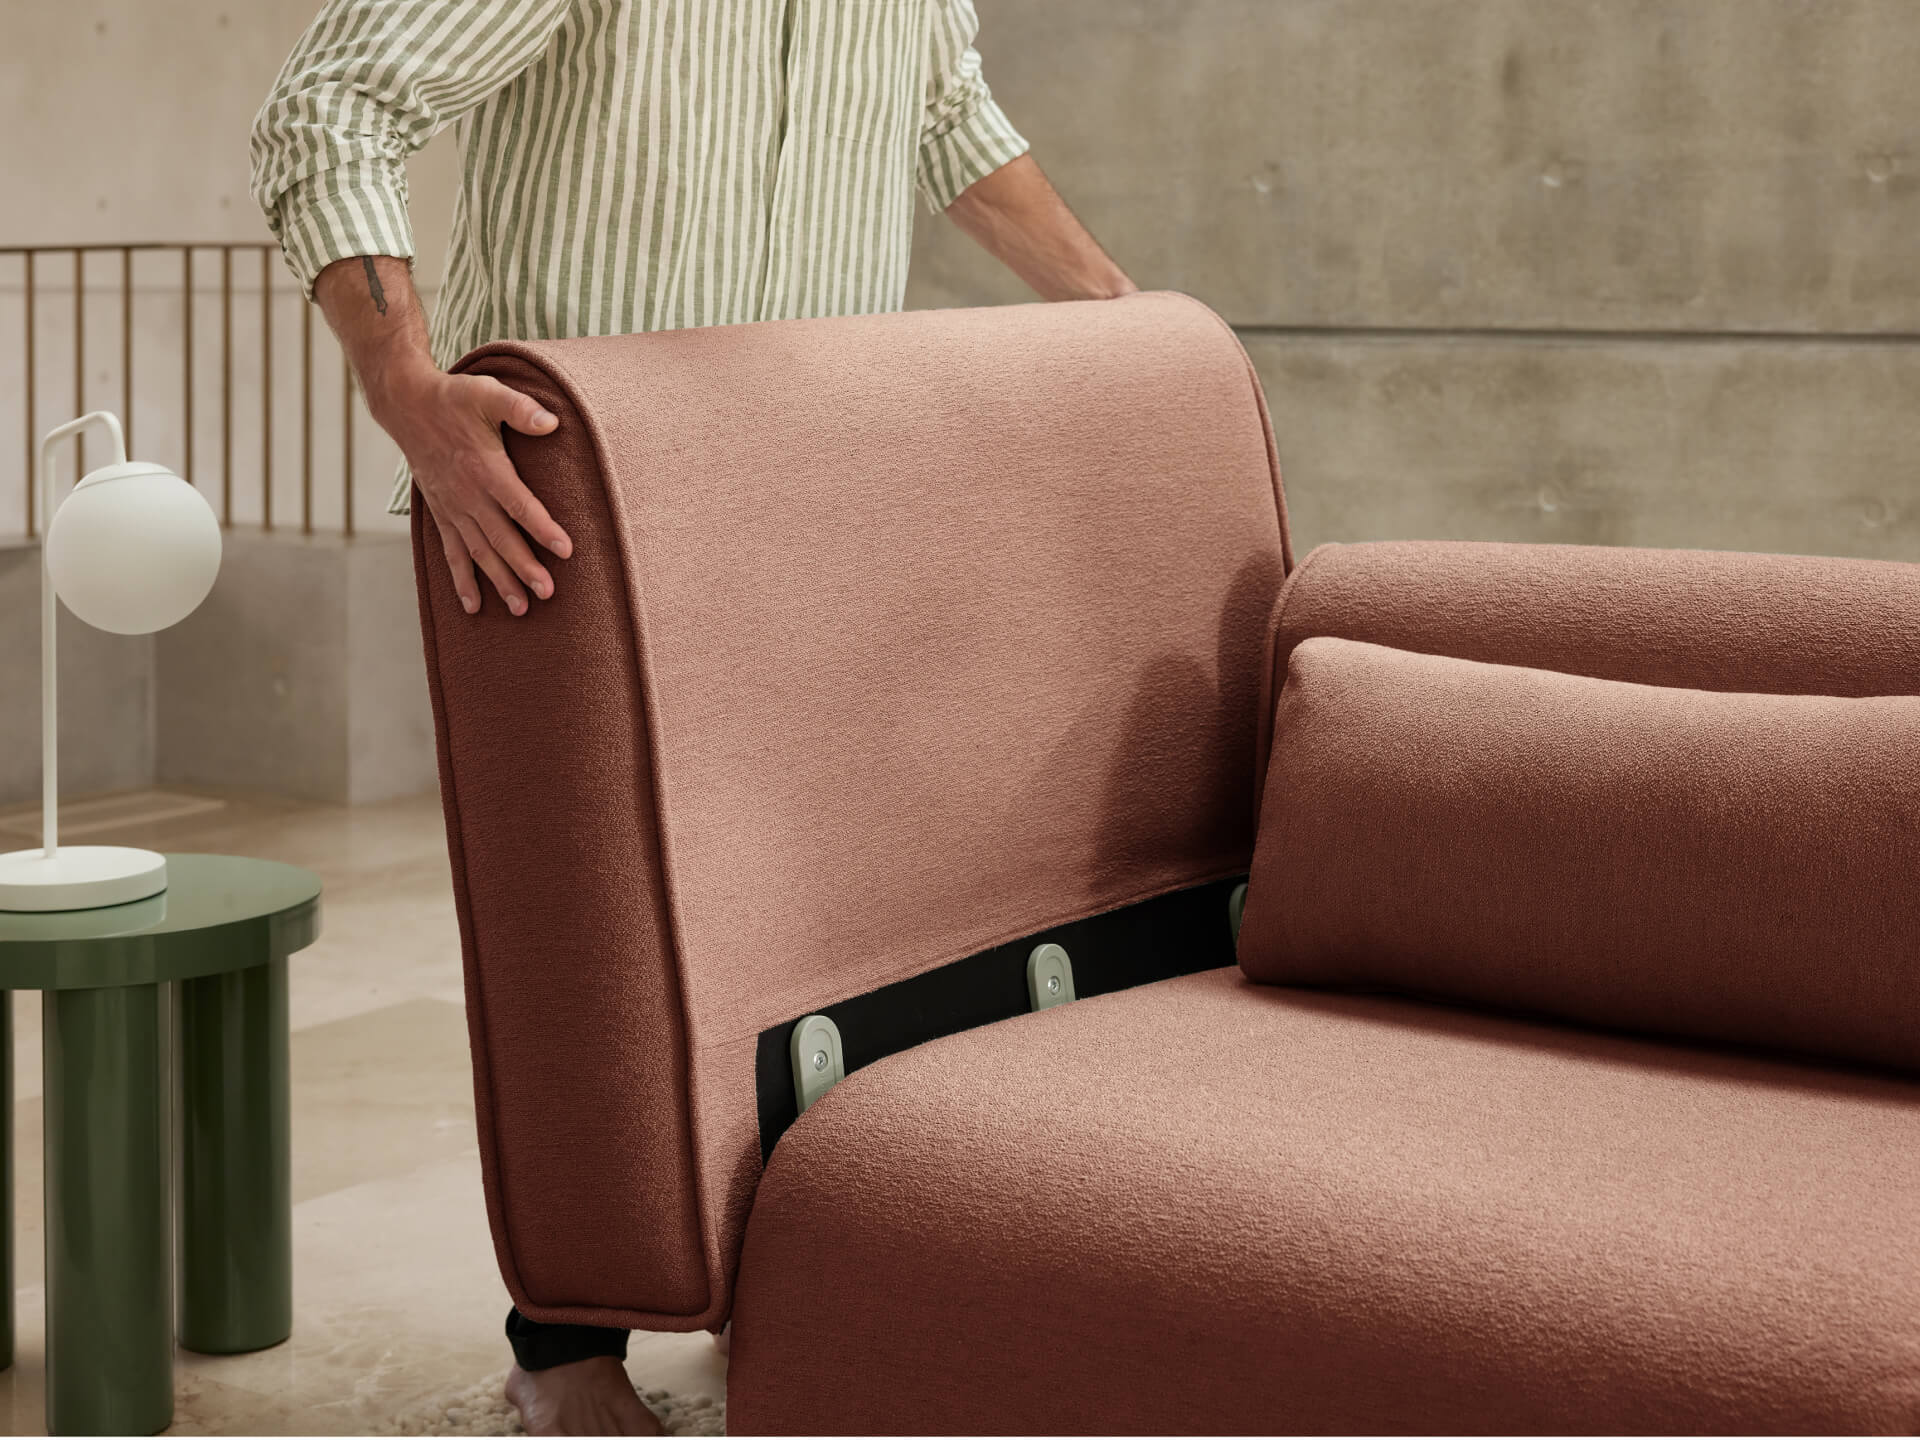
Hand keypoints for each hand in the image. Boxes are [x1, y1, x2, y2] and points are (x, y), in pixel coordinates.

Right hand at [377, 368, 571, 615]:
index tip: (565, 550)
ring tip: (521, 608)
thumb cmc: (454, 399)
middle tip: (548, 593)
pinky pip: (452, 553)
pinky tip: (473, 606)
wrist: (407, 406)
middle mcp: (468, 495)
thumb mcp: (488, 393)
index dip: (543, 527)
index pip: (519, 504)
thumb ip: (520, 408)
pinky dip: (462, 580)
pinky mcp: (442, 514)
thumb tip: (552, 421)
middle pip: (500, 538)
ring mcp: (453, 508)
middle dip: (524, 568)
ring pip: (479, 552)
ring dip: (500, 581)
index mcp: (485, 468)